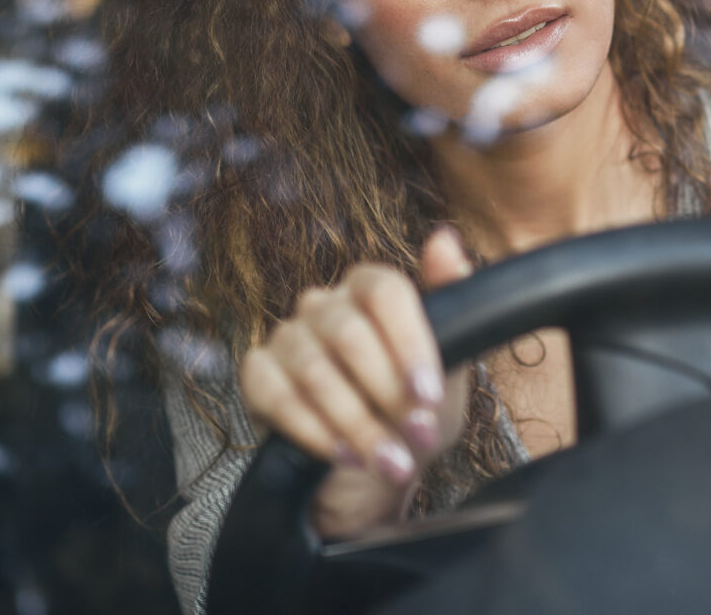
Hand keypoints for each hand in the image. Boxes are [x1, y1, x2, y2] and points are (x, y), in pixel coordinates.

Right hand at [238, 225, 473, 535]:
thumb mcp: (452, 362)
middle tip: (416, 437)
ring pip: (315, 372)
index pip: (384, 291)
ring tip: (390, 462)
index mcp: (369, 289)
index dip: (409, 343)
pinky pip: (277, 397)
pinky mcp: (257, 375)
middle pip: (348, 334)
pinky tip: (343, 455)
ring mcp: (286, 337)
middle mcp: (323, 304)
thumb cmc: (416, 408)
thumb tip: (446, 240)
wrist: (377, 469)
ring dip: (357, 424)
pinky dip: (314, 431)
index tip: (429, 395)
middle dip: (386, 393)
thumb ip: (453, 298)